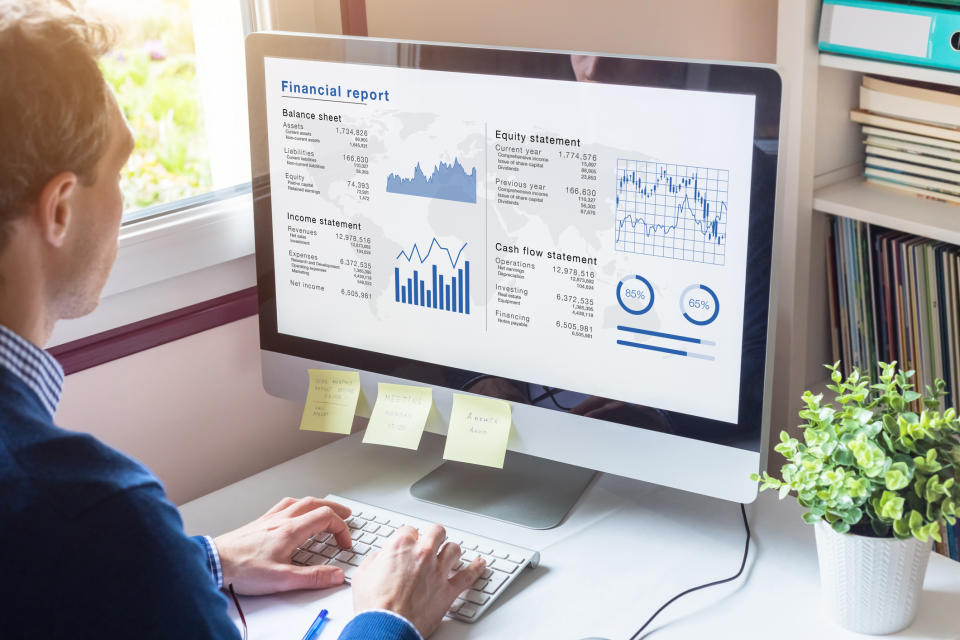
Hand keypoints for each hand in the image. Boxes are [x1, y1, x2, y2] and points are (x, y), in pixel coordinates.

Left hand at [213, 496, 352, 594]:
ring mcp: (270, 518)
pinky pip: (284, 505)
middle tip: (347, 515)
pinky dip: (298, 505)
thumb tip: (336, 575)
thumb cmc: (242, 569)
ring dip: (317, 504)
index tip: (345, 543)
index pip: (326, 518)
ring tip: (325, 509)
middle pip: (315, 504)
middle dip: (335, 509)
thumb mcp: (282, 579)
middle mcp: (281, 519)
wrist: (214, 562)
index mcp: (290, 530)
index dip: (341, 529)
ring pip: (300, 501)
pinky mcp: (260, 522)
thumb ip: (312, 577)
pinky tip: (295, 511)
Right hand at [351, 524, 485, 637]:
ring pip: (454, 549)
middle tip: (432, 540)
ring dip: (451, 550)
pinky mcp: (448, 590)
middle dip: (434, 535)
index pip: (410, 529)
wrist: (386, 627)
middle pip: (436, 532)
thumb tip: (380, 557)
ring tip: (450, 554)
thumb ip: (375, 560)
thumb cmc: (374, 605)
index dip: (409, 536)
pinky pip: (469, 575)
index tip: (409, 541)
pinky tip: (480, 564)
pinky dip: (477, 568)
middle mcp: (422, 554)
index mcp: (400, 547)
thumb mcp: (363, 574)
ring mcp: (438, 571)